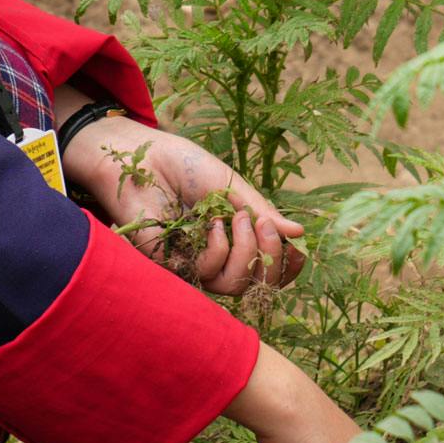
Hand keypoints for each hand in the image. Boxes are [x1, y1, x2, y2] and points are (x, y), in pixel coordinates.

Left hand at [60, 111, 304, 298]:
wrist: (143, 157)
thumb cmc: (183, 167)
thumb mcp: (232, 186)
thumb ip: (261, 212)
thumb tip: (300, 233)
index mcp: (233, 238)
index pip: (267, 269)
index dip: (288, 266)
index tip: (297, 246)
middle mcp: (215, 257)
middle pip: (255, 285)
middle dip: (270, 258)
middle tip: (264, 224)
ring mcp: (193, 263)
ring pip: (233, 285)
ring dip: (246, 252)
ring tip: (237, 218)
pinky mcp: (171, 265)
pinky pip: (205, 274)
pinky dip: (217, 248)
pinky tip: (210, 222)